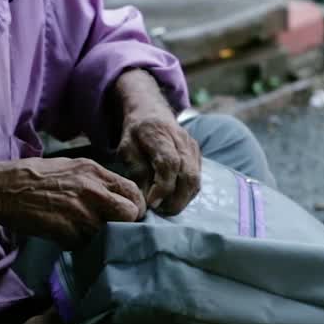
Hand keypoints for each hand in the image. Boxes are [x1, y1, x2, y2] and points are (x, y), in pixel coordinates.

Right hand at [0, 157, 145, 247]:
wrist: (5, 189)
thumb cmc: (36, 176)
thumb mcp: (72, 167)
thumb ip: (97, 181)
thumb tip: (117, 197)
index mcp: (94, 172)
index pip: (133, 192)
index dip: (135, 206)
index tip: (129, 215)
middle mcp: (92, 191)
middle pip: (130, 214)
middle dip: (127, 224)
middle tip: (115, 229)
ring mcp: (80, 212)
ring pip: (108, 233)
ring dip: (100, 237)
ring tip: (85, 232)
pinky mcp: (67, 231)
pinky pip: (84, 244)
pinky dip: (78, 244)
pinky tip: (65, 235)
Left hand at [115, 71, 201, 214]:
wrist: (152, 112)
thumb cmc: (136, 133)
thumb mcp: (126, 148)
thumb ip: (136, 170)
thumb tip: (146, 198)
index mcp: (160, 134)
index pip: (169, 164)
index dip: (162, 187)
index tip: (152, 203)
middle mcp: (181, 140)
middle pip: (188, 174)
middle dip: (176, 199)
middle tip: (160, 212)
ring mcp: (192, 147)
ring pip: (196, 179)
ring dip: (183, 199)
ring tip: (166, 208)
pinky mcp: (197, 155)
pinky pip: (197, 179)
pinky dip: (187, 193)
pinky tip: (173, 199)